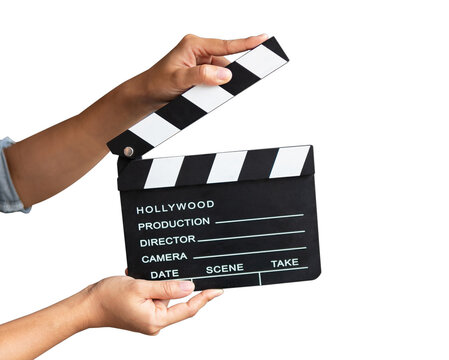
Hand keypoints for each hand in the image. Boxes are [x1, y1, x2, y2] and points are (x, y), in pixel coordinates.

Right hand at [86, 276, 222, 334]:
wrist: (87, 304)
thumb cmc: (108, 297)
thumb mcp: (140, 287)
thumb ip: (167, 288)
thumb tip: (190, 287)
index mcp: (156, 320)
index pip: (188, 309)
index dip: (205, 298)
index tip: (218, 289)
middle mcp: (155, 321)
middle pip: (176, 300)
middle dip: (172, 283)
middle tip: (162, 271)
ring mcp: (149, 317)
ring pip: (164, 295)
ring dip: (158, 282)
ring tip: (142, 276)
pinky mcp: (143, 311)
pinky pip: (154, 295)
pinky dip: (150, 285)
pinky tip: (138, 278)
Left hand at [134, 33, 267, 107]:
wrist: (146, 96)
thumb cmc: (156, 83)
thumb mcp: (178, 79)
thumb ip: (201, 75)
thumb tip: (224, 74)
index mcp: (193, 45)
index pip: (225, 45)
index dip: (246, 43)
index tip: (262, 39)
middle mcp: (199, 52)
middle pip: (227, 59)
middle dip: (233, 71)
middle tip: (247, 76)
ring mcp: (202, 64)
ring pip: (223, 73)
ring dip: (222, 84)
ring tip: (204, 93)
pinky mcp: (202, 76)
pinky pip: (217, 81)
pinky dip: (218, 90)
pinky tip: (207, 95)